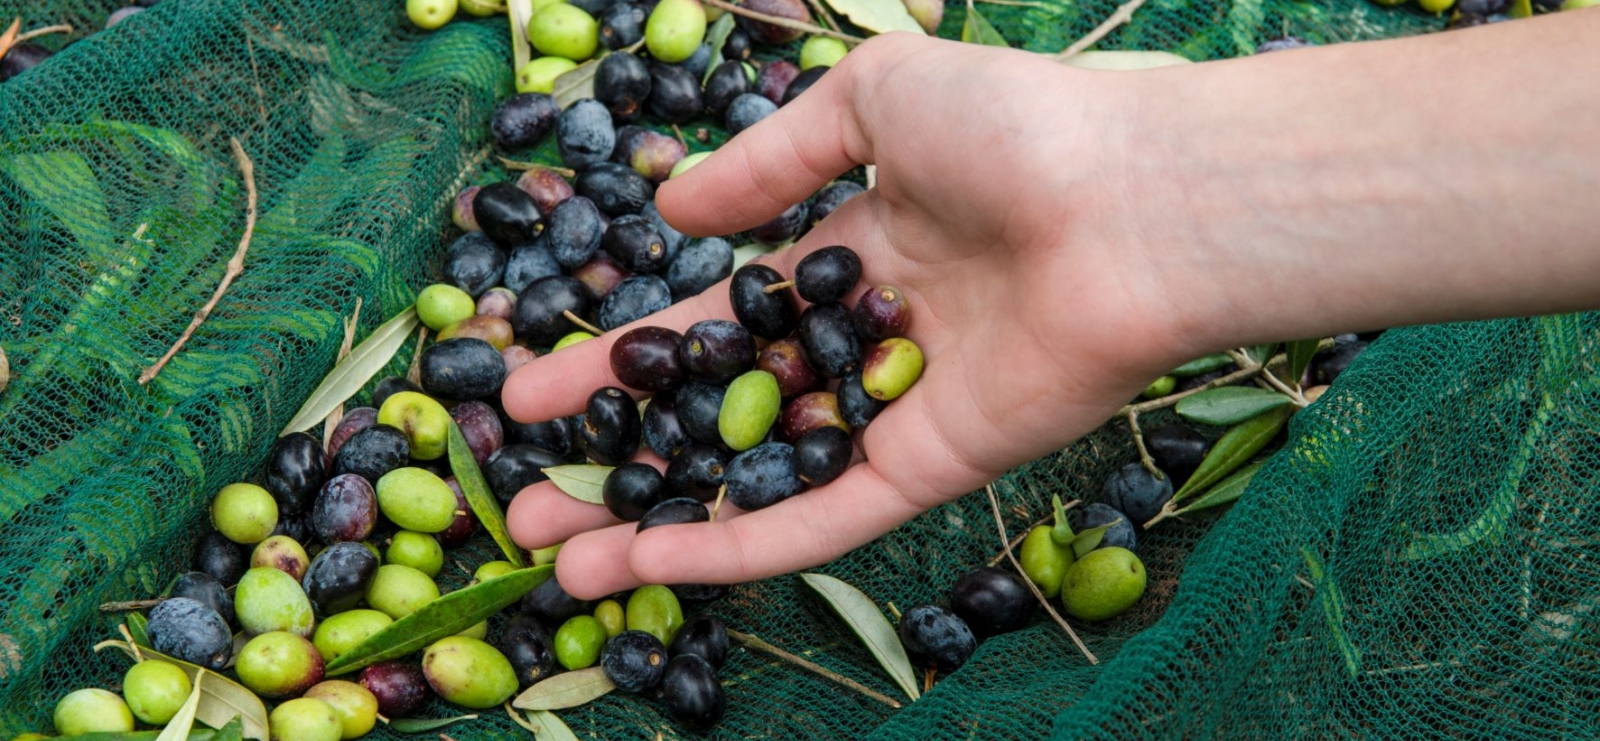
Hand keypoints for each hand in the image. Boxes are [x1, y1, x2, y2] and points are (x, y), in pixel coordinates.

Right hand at [500, 34, 1197, 598]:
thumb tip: (672, 211)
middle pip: (723, 419)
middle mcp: (869, 347)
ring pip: (760, 485)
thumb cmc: (1016, 126)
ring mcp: (898, 415)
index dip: (624, 359)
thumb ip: (768, 161)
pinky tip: (646, 565)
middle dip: (623, 459)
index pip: (718, 324)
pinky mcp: (932, 471)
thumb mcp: (871, 100)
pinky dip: (736, 547)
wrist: (1135, 198)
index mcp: (857, 260)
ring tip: (554, 555)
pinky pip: (822, 521)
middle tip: (525, 493)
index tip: (534, 387)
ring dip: (657, 524)